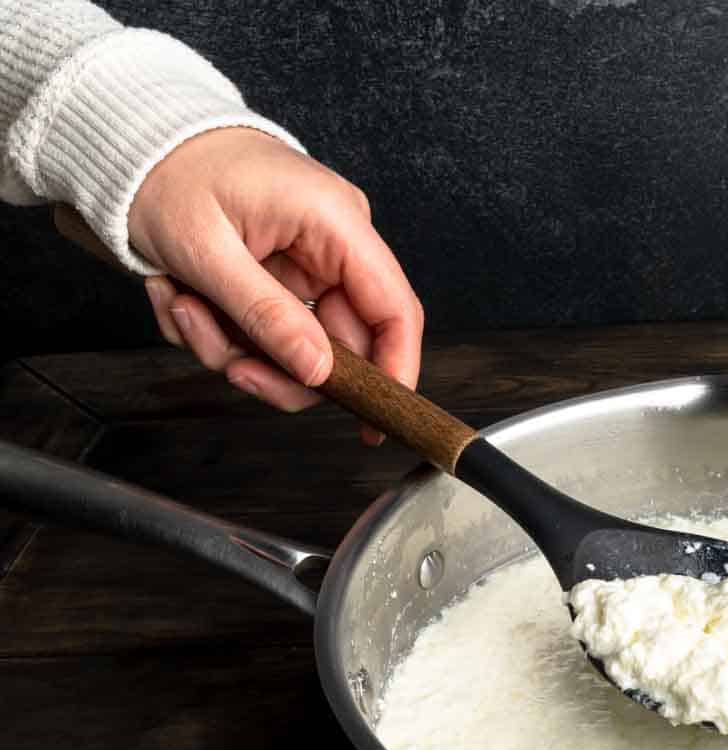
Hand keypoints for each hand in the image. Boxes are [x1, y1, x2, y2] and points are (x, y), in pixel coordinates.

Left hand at [128, 127, 422, 443]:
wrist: (128, 142)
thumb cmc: (163, 171)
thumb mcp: (207, 250)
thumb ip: (268, 315)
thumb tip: (319, 373)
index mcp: (335, 221)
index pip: (394, 310)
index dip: (395, 371)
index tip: (374, 424)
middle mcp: (334, 246)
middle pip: (341, 345)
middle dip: (279, 367)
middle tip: (232, 368)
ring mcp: (308, 265)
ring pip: (297, 349)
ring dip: (236, 349)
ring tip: (182, 309)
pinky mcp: (281, 279)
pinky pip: (266, 334)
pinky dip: (220, 333)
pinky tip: (181, 298)